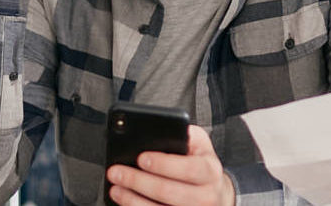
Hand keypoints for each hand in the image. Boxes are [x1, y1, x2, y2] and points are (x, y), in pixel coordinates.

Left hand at [107, 125, 236, 205]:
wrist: (214, 193)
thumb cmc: (201, 165)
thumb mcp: (199, 145)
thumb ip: (184, 134)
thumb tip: (160, 131)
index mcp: (210, 171)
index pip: (189, 168)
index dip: (163, 164)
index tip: (141, 158)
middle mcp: (206, 195)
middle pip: (169, 191)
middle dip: (138, 180)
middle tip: (116, 172)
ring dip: (132, 200)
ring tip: (116, 188)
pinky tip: (126, 201)